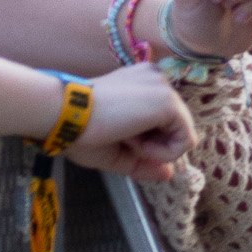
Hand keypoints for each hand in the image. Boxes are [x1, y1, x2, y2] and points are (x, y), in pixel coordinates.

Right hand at [66, 65, 196, 183]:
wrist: (67, 114)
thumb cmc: (82, 130)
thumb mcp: (118, 149)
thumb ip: (145, 161)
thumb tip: (170, 173)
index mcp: (143, 81)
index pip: (163, 121)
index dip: (146, 141)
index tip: (121, 136)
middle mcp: (157, 78)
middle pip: (174, 127)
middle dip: (151, 144)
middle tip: (123, 138)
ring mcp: (164, 88)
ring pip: (182, 134)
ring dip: (154, 148)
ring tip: (126, 137)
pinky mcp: (168, 102)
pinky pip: (185, 141)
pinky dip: (162, 152)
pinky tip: (136, 142)